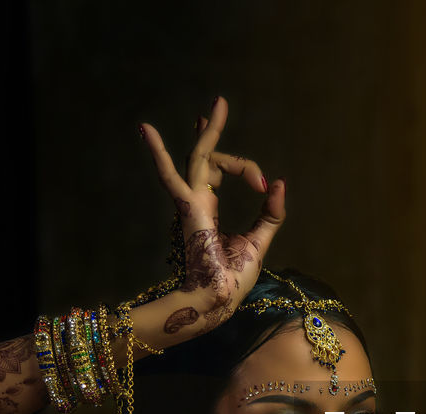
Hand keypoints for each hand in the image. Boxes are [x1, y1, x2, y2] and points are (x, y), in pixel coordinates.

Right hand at [138, 95, 286, 339]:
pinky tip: (145, 130)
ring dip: (208, 131)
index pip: (223, 172)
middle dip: (212, 131)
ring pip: (200, 158)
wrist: (219, 298)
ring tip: (216, 104)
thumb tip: (280, 183)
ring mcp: (192, 202)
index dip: (247, 169)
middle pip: (210, 158)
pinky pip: (172, 176)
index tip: (265, 184)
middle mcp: (198, 201)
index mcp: (210, 209)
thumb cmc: (233, 278)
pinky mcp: (189, 207)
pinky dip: (159, 154)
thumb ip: (270, 212)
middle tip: (218, 103)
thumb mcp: (260, 239)